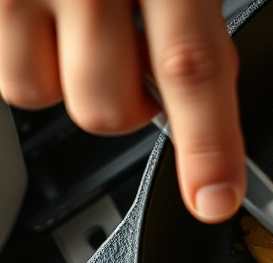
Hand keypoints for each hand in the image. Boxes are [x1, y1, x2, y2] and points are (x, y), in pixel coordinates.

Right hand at [0, 0, 244, 223]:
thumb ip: (198, 25)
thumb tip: (212, 101)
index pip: (191, 70)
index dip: (208, 143)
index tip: (216, 199)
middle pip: (106, 108)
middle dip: (130, 108)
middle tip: (139, 57)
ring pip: (39, 93)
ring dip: (69, 79)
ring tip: (88, 28)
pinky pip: (4, 69)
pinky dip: (28, 56)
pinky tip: (53, 18)